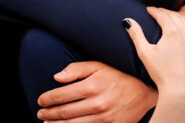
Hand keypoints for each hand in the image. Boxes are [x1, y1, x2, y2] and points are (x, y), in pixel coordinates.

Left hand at [37, 61, 157, 122]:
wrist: (143, 93)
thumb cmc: (119, 77)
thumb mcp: (100, 66)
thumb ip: (77, 69)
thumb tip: (56, 77)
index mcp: (93, 85)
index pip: (61, 95)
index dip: (47, 99)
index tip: (41, 100)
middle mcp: (97, 103)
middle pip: (64, 113)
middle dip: (48, 114)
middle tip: (40, 113)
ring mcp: (103, 118)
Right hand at [124, 7, 184, 102]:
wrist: (179, 88)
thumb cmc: (160, 71)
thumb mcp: (144, 52)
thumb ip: (136, 34)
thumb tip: (127, 20)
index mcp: (172, 31)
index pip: (162, 14)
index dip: (154, 10)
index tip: (148, 9)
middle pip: (174, 15)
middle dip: (164, 12)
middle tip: (156, 11)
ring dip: (176, 16)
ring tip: (168, 17)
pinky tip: (183, 27)